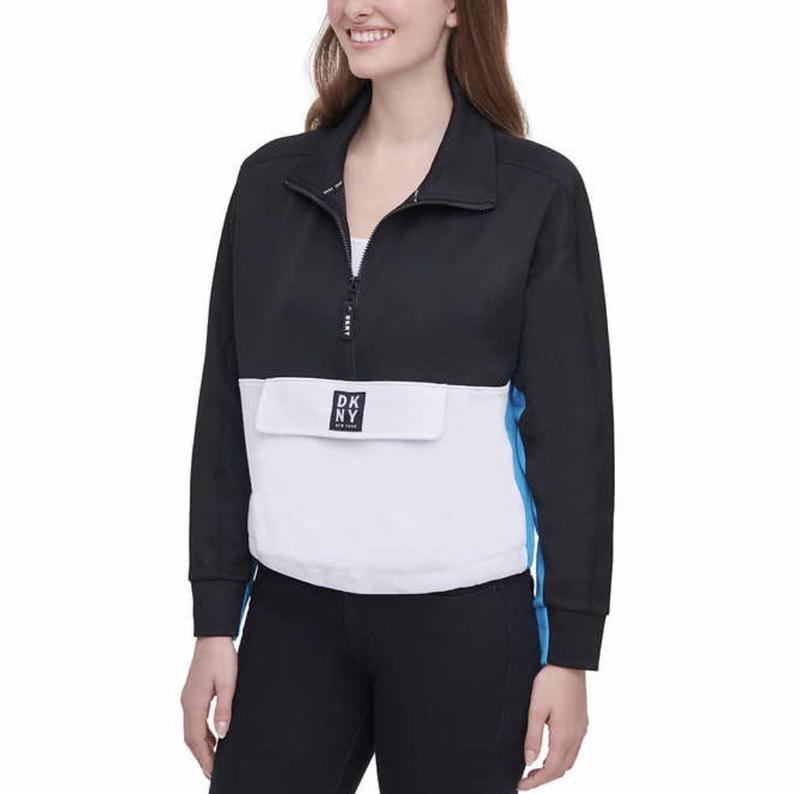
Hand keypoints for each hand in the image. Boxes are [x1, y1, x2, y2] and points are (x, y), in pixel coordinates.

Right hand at [180, 637, 237, 778]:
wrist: (213, 635)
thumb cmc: (221, 657)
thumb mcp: (228, 684)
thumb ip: (224, 710)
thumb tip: (222, 734)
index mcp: (194, 703)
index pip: (196, 740)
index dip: (204, 758)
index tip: (212, 773)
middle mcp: (187, 703)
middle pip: (190, 738)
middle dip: (201, 757)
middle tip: (212, 772)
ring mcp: (188, 697)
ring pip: (191, 729)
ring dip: (201, 746)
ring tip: (213, 759)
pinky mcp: (193, 692)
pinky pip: (194, 719)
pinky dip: (201, 732)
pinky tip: (212, 736)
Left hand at [518, 665, 588, 788]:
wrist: (569, 662)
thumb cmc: (552, 681)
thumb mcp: (536, 708)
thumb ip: (533, 736)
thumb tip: (529, 760)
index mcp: (564, 735)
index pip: (551, 770)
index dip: (536, 782)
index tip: (521, 785)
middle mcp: (576, 736)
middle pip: (562, 768)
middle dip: (544, 777)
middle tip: (526, 779)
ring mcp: (581, 729)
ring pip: (570, 759)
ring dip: (554, 768)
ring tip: (536, 767)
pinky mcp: (582, 721)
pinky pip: (574, 748)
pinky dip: (562, 756)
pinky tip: (551, 750)